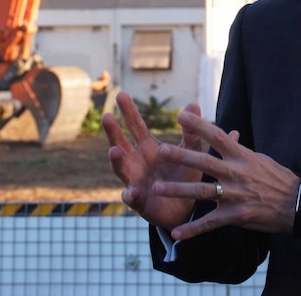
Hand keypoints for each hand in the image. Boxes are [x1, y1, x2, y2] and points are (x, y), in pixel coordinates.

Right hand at [103, 92, 203, 229]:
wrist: (186, 207)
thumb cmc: (184, 175)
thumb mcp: (190, 151)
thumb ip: (191, 131)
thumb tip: (193, 104)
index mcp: (148, 147)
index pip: (136, 126)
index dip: (129, 111)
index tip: (121, 94)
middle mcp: (136, 162)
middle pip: (121, 143)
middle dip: (113, 131)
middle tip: (107, 116)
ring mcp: (134, 181)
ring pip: (120, 169)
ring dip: (116, 161)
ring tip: (113, 151)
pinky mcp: (139, 202)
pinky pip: (132, 198)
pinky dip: (130, 195)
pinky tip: (131, 192)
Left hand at [155, 109, 299, 240]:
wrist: (296, 204)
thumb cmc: (278, 178)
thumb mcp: (260, 158)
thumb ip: (239, 150)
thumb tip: (228, 136)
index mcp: (242, 156)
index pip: (217, 136)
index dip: (199, 125)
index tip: (180, 115)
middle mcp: (236, 173)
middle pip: (205, 163)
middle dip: (182, 156)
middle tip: (161, 150)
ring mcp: (235, 195)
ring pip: (202, 192)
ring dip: (178, 191)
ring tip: (157, 189)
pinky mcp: (236, 216)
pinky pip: (210, 223)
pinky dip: (193, 230)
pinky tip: (176, 233)